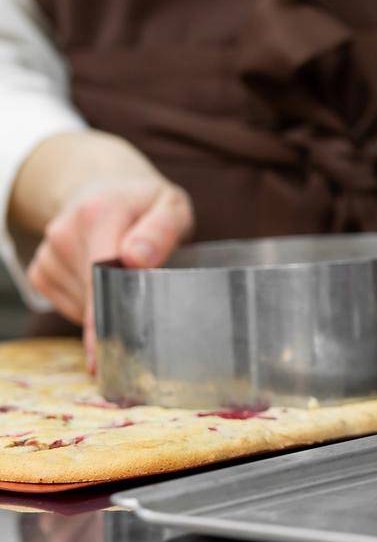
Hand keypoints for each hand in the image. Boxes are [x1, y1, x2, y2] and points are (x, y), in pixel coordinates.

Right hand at [11, 132, 191, 365]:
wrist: (107, 191)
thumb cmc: (147, 205)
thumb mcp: (171, 206)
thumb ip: (162, 230)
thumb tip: (138, 258)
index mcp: (99, 212)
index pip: (100, 272)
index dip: (104, 314)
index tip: (105, 350)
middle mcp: (64, 231)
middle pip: (92, 294)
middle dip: (118, 313)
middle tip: (145, 323)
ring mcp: (48, 252)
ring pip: (81, 306)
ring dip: (108, 305)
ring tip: (127, 279)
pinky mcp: (40, 271)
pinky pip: (67, 307)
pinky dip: (90, 306)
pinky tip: (104, 283)